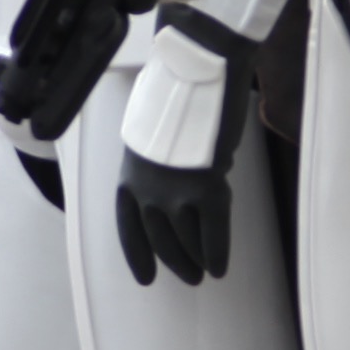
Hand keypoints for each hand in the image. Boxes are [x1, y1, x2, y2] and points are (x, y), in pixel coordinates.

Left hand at [107, 12, 261, 284]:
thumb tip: (177, 182)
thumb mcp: (154, 131)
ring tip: (205, 273)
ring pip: (184, 240)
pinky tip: (221, 267)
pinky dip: (217, 251)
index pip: (128, 225)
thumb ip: (159, 161)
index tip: (146, 278)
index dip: (137, 254)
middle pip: (158, 238)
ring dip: (195, 261)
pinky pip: (211, 232)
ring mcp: (174, 192)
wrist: (197, 71)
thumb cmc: (179, 93)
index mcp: (130, 172)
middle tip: (189, 276)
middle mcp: (146, 188)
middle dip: (173, 261)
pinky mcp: (204, 189)